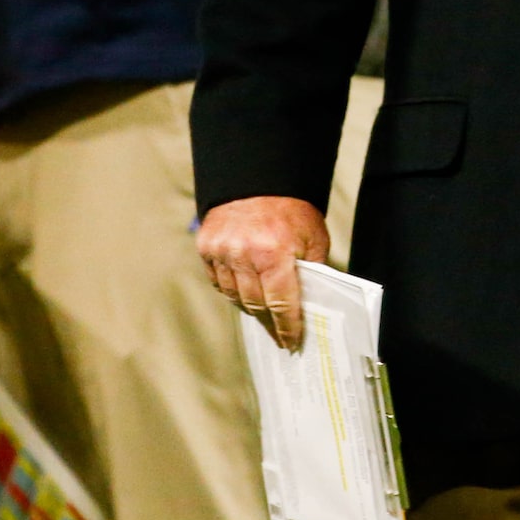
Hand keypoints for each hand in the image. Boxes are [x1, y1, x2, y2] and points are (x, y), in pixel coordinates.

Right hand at [197, 196, 331, 349]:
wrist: (258, 176)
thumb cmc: (291, 208)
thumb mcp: (314, 237)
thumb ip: (312, 271)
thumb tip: (312, 304)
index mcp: (274, 253)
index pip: (281, 303)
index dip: (287, 327)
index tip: (291, 343)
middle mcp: (243, 254)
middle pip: (256, 304)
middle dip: (269, 323)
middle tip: (278, 336)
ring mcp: (221, 251)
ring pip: (234, 296)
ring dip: (250, 308)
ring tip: (263, 316)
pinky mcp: (206, 246)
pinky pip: (218, 281)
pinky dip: (231, 290)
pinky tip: (244, 294)